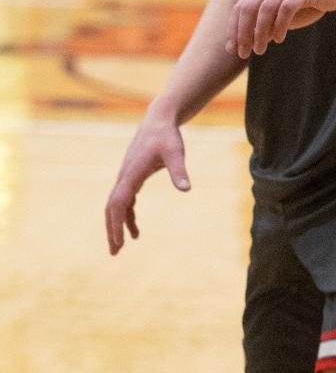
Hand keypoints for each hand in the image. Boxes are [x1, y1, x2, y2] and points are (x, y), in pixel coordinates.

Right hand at [105, 110, 189, 255]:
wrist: (159, 120)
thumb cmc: (167, 136)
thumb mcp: (175, 152)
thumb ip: (179, 170)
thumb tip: (186, 189)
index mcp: (131, 173)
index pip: (118, 203)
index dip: (116, 223)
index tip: (118, 242)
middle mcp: (124, 177)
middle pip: (112, 208)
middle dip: (112, 230)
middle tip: (115, 252)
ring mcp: (126, 177)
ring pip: (116, 205)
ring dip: (117, 225)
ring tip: (121, 246)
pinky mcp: (132, 177)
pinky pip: (125, 201)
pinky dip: (127, 215)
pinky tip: (135, 228)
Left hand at [227, 0, 335, 57]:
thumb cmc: (309, 2)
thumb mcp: (284, 14)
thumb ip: (267, 24)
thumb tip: (247, 43)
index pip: (240, 7)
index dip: (233, 29)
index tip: (231, 49)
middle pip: (248, 8)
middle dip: (242, 33)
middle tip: (243, 53)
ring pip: (265, 9)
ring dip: (259, 32)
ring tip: (260, 50)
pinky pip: (285, 9)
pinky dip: (280, 26)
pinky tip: (280, 39)